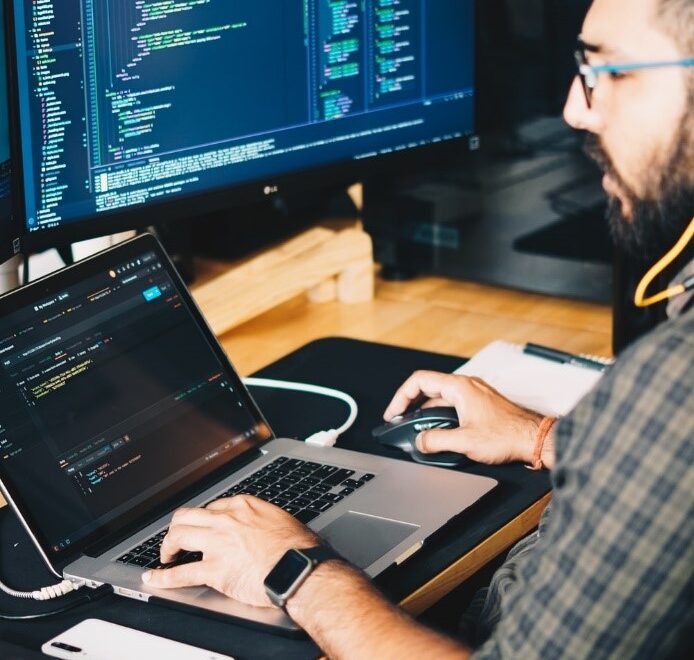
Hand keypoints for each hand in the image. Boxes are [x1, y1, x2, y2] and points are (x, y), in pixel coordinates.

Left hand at [142, 496, 319, 606]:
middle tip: (177, 538)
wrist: (299, 568)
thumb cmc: (298, 548)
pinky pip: (181, 573)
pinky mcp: (215, 570)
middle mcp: (227, 520)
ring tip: (166, 555)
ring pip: (179, 536)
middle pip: (188, 516)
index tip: (203, 527)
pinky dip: (163, 577)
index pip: (213, 507)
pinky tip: (154, 578)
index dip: (205, 519)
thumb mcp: (281, 521)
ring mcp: (218, 544)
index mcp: (243, 506)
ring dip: (168, 546)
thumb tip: (263, 527)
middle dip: (178, 526)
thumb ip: (263, 521)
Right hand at [384, 371, 543, 464]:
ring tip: (417, 428)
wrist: (535, 439)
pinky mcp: (480, 404)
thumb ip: (436, 441)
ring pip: (441, 397)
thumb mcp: (465, 441)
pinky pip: (452, 404)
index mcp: (459, 387)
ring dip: (426, 412)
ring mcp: (474, 394)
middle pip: (428, 387)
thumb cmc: (508, 435)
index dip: (401, 397)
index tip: (394, 413)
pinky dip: (440, 415)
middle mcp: (467, 385)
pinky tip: (439, 430)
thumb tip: (420, 441)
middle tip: (399, 419)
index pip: (419, 381)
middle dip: (411, 404)